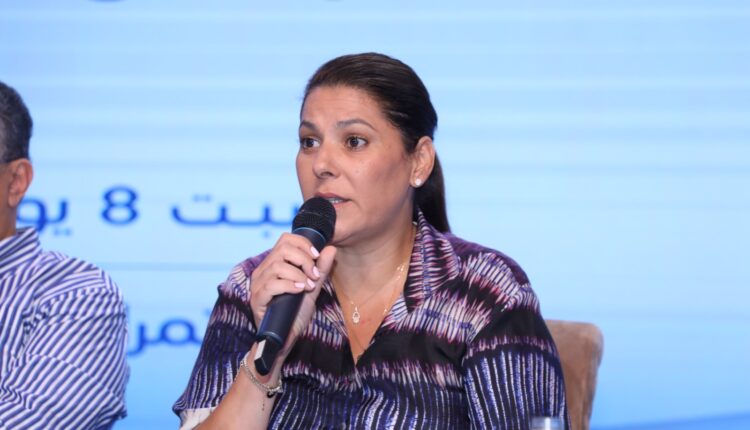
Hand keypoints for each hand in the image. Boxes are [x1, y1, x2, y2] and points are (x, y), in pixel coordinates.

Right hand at [249, 233, 336, 359]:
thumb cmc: (295, 313)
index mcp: (273, 265)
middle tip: (314, 274)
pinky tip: (300, 290)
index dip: (303, 244)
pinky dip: (289, 285)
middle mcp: (262, 272)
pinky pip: (271, 285)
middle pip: (282, 249)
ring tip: (308, 285)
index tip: (317, 257)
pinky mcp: (257, 299)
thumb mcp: (312, 288)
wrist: (284, 340)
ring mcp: (257, 285)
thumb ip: (320, 269)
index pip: (285, 240)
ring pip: (277, 266)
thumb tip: (330, 248)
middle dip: (304, 259)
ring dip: (299, 274)